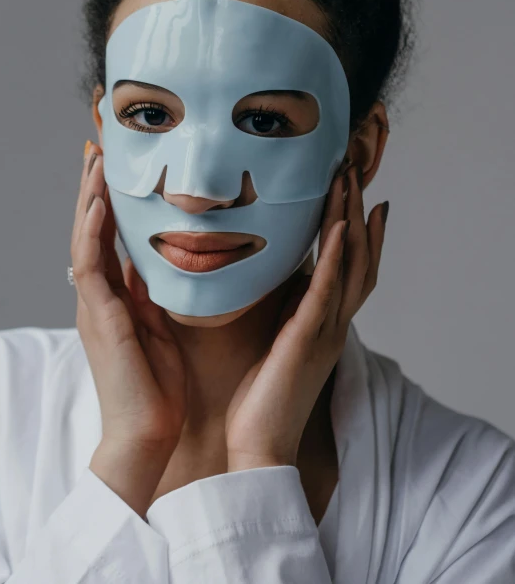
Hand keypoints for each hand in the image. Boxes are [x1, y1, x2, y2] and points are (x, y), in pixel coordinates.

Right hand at [71, 143, 187, 467]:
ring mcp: (94, 307)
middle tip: (98, 147)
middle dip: (93, 188)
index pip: (106, 237)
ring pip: (84, 241)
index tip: (116, 165)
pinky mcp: (98, 319)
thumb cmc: (157, 386)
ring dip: (89, 199)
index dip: (108, 200)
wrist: (148, 434)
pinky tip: (97, 206)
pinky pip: (89, 269)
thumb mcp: (158, 326)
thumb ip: (150, 294)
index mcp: (113, 298)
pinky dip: (91, 234)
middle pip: (89, 231)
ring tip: (95, 162)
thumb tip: (152, 261)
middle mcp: (97, 297)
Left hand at [224, 164, 387, 470]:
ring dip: (351, 221)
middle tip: (354, 172)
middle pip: (359, 258)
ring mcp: (326, 332)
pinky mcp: (307, 340)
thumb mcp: (277, 342)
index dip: (360, 232)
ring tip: (349, 183)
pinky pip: (325, 292)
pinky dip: (335, 258)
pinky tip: (339, 227)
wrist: (258, 446)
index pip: (351, 268)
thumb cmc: (261, 397)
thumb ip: (283, 310)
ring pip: (349, 267)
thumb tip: (274, 277)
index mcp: (325, 324)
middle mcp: (334, 324)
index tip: (361, 196)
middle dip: (358, 212)